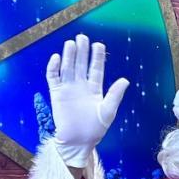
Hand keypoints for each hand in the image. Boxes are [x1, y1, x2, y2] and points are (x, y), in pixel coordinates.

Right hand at [46, 34, 129, 167]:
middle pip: (81, 64)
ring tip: (71, 43)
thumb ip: (115, 95)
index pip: (96, 68)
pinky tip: (57, 58)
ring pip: (67, 67)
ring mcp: (68, 88)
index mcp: (95, 89)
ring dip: (69, 55)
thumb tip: (125, 80)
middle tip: (82, 37)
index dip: (97, 56)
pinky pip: (53, 77)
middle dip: (82, 51)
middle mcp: (81, 86)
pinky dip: (53, 67)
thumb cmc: (95, 129)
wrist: (78, 141)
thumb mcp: (108, 111)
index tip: (98, 44)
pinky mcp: (56, 93)